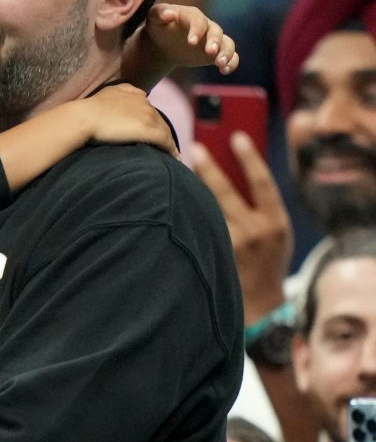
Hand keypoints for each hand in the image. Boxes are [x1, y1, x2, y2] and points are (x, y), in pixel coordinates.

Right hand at [82, 83, 178, 157]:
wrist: (84, 118)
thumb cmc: (87, 110)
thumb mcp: (105, 94)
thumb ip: (117, 93)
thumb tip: (122, 99)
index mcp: (133, 94)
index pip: (147, 108)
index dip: (149, 119)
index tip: (149, 129)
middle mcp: (144, 103)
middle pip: (158, 120)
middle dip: (160, 131)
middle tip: (163, 146)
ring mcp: (149, 117)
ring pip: (164, 131)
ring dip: (168, 143)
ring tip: (172, 155)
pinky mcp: (151, 131)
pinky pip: (166, 142)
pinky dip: (171, 151)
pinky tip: (174, 159)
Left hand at [144, 4, 238, 74]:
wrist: (163, 43)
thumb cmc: (159, 27)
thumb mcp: (154, 18)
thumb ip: (159, 14)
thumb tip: (170, 14)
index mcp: (192, 16)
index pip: (198, 21)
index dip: (196, 30)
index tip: (191, 42)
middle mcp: (207, 26)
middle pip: (216, 32)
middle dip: (215, 41)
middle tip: (210, 52)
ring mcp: (213, 40)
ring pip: (227, 44)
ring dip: (227, 53)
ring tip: (220, 64)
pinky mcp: (216, 53)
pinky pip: (231, 56)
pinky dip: (232, 63)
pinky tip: (225, 71)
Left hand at [188, 132, 293, 321]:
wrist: (260, 305)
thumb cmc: (265, 260)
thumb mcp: (275, 231)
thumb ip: (259, 206)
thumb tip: (232, 168)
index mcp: (275, 223)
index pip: (262, 183)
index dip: (249, 158)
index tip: (236, 136)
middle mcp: (253, 233)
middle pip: (225, 193)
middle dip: (209, 168)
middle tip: (194, 147)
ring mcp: (229, 246)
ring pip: (203, 211)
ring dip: (188, 190)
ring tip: (173, 170)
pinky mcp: (209, 257)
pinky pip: (192, 229)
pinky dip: (181, 214)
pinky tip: (166, 202)